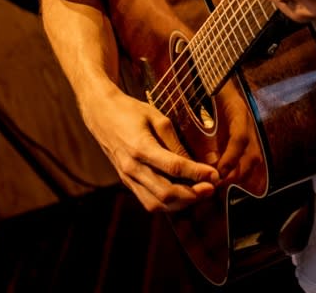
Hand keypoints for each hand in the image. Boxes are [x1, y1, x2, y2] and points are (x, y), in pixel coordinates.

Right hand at [79, 89, 218, 212]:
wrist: (101, 114)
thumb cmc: (131, 112)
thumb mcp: (158, 119)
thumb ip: (175, 143)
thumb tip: (195, 162)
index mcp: (140, 148)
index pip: (174, 168)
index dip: (197, 174)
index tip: (214, 175)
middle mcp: (132, 168)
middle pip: (165, 192)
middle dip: (193, 194)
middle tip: (212, 188)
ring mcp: (127, 177)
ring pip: (155, 203)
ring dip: (181, 203)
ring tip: (200, 194)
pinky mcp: (126, 181)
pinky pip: (147, 200)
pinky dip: (167, 203)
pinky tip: (183, 196)